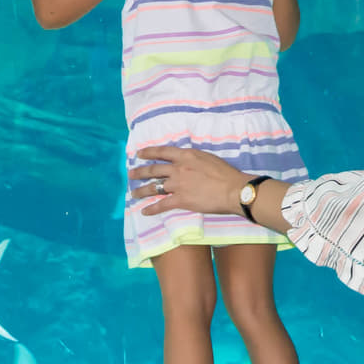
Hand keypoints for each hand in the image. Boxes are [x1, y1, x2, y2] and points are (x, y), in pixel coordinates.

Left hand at [130, 144, 244, 215]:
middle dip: (140, 172)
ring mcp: (178, 185)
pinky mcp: (181, 200)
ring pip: (154, 187)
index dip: (149, 152)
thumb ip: (193, 159)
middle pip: (154, 169)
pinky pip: (162, 204)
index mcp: (186, 156)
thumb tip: (185, 161)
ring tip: (133, 193)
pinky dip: (152, 208)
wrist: (232, 189)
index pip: (162, 152)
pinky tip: (144, 211)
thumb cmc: (225, 173)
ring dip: (142, 190)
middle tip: (131, 174)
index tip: (139, 153)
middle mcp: (178, 168)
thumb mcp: (207, 158)